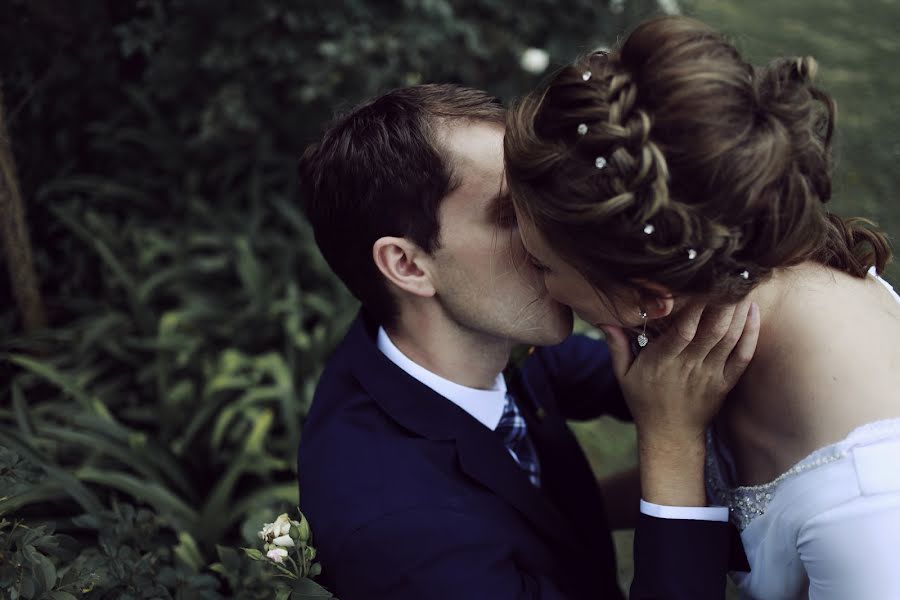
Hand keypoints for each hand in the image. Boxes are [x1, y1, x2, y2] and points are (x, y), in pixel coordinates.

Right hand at [600, 299, 759, 504]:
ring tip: (744, 285)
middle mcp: (689, 367)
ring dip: (739, 312)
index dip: (694, 308)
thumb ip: (616, 345)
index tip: (700, 283)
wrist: (671, 436)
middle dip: (723, 301)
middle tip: (731, 274)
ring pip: (729, 339)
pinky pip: (743, 356)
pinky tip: (753, 312)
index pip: (682, 332)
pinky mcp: (726, 382)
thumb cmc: (644, 402)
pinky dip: (751, 334)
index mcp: (662, 362)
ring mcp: (711, 375)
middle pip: (712, 330)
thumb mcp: (623, 374)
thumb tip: (604, 319)